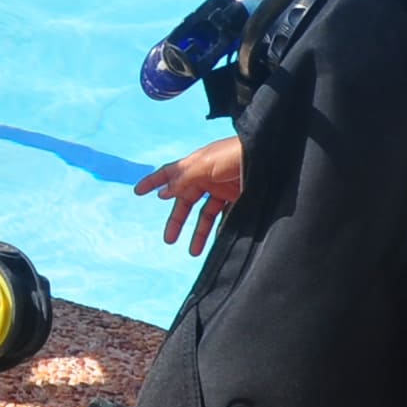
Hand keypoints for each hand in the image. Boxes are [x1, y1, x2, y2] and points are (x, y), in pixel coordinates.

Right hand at [135, 137, 244, 253]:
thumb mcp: (204, 165)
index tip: (137, 192)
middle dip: (176, 220)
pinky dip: (217, 229)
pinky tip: (213, 242)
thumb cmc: (234, 154)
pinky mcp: (237, 198)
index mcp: (195, 166)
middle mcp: (206, 177)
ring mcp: (222, 188)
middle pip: (185, 201)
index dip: (153, 182)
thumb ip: (183, 179)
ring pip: (204, 214)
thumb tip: (163, 194)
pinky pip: (222, 217)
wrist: (269, 155)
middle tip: (168, 240)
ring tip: (193, 251)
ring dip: (197, 232)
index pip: (169, 174)